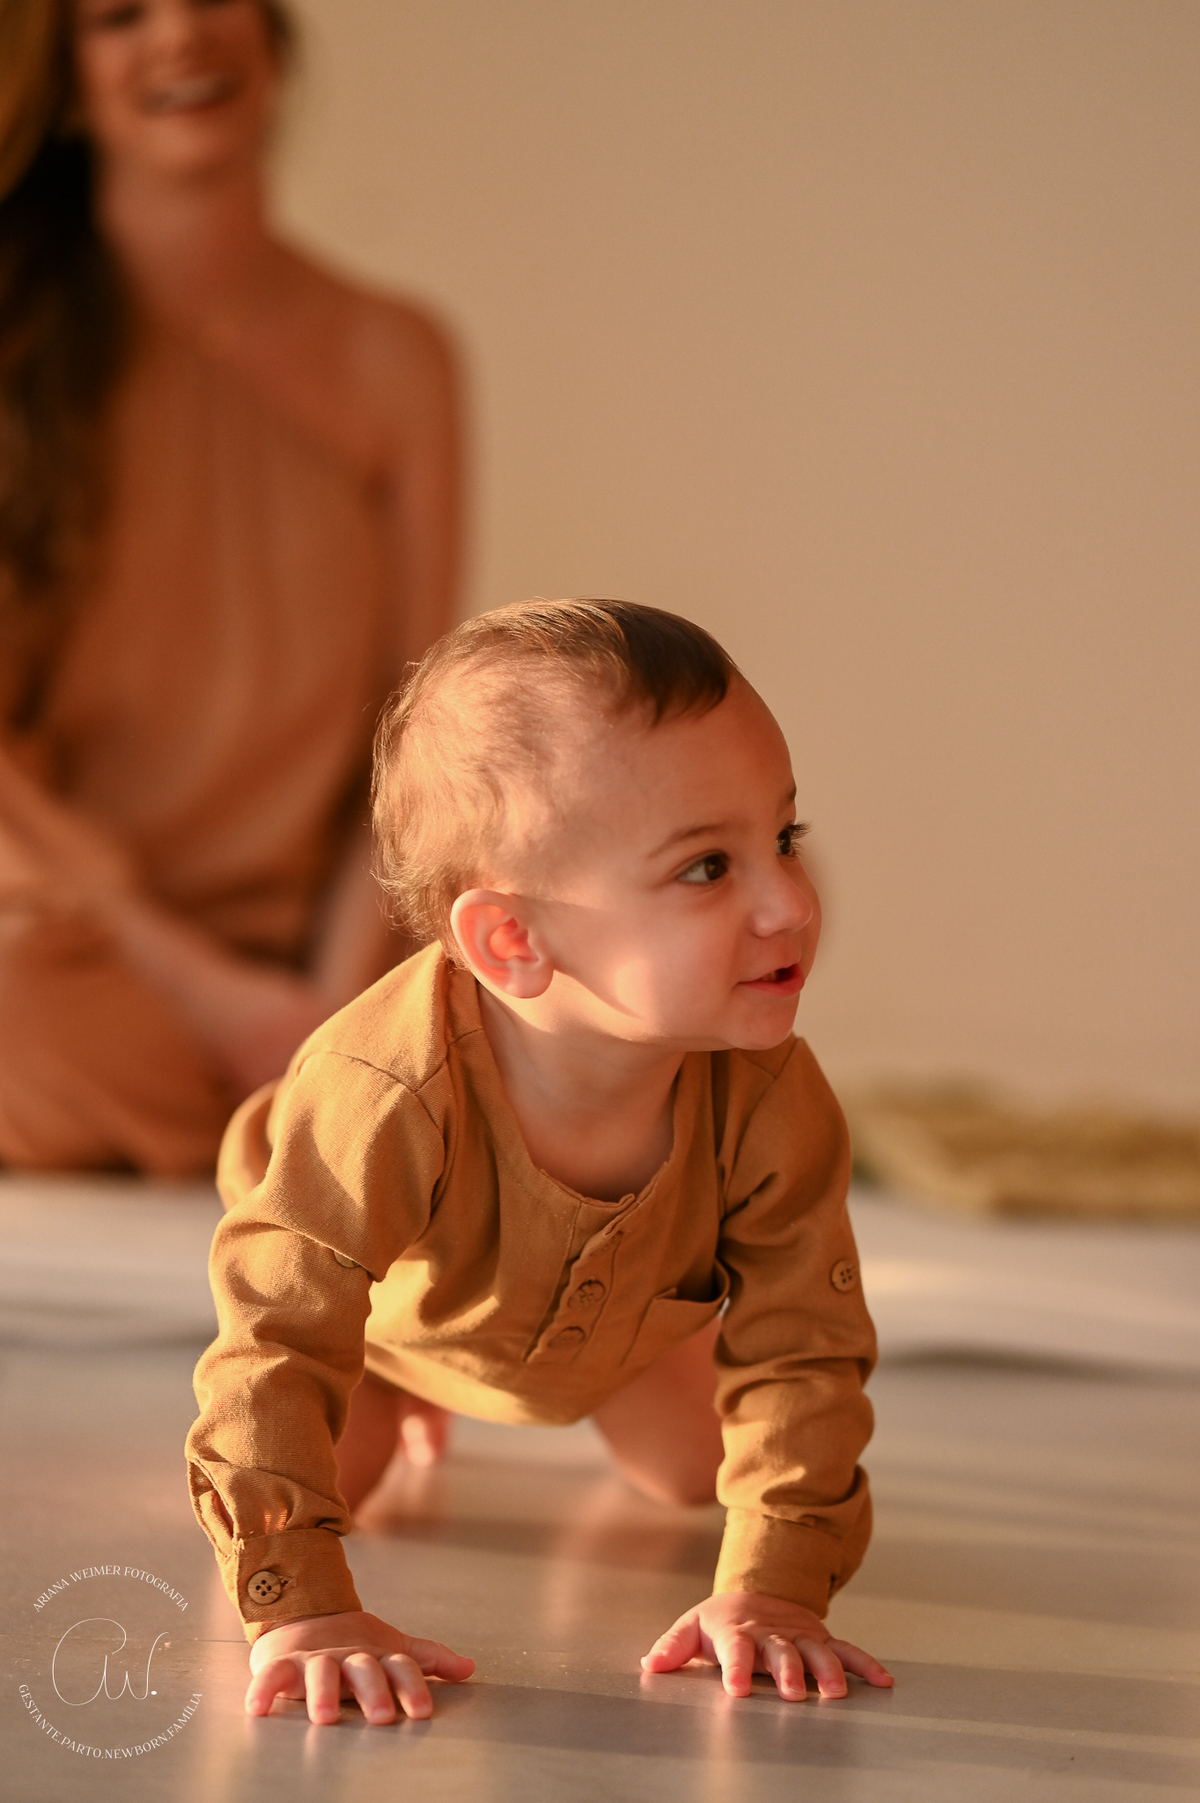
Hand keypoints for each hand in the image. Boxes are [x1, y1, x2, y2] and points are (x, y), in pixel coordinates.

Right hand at [245, 1609, 474, 1724]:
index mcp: (376, 1655)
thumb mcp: (391, 1650)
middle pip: (363, 1669)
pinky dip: (263, 1689)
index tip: (423, 1712)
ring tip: (326, 1717)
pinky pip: (271, 1675)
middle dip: (373, 1691)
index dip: (413, 1686)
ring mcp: (315, 1658)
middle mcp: (348, 1655)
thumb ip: (428, 1660)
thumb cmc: (354, 1646)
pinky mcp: (282, 1663)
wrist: (304, 1616)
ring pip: (320, 1672)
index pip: (400, 1667)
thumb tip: (470, 1669)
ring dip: (323, 1693)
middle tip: (382, 1717)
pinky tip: (257, 1709)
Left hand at [641, 1590, 892, 1700]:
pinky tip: (883, 1681)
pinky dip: (865, 1664)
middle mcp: (771, 1634)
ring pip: (817, 1652)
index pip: (734, 1650)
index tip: (734, 1690)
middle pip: (781, 1653)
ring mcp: (799, 1636)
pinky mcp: (821, 1639)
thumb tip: (649, 1664)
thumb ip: (672, 1647)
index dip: (734, 1669)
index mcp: (737, 1632)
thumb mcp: (692, 1628)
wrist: (757, 1593)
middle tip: (793, 1693)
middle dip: (788, 1672)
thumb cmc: (721, 1621)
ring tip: (837, 1692)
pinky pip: (846, 1650)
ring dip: (828, 1671)